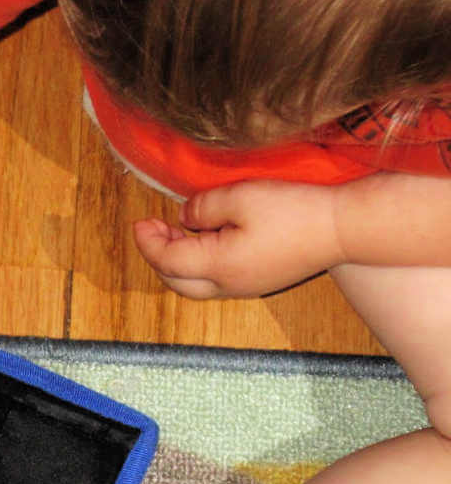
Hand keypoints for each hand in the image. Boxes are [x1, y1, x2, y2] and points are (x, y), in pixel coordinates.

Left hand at [132, 180, 345, 298]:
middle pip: (176, 281)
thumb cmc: (294, 210)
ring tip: (175, 231)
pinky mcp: (259, 281)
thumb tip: (183, 218)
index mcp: (219, 267)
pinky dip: (199, 263)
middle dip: (158, 256)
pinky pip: (216, 280)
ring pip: (195, 285)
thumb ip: (203, 208)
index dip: (147, 241)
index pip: (167, 260)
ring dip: (178, 261)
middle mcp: (229, 285)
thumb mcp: (241, 197)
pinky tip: (205, 239)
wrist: (344, 228)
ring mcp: (246, 287)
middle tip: (152, 228)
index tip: (139, 222)